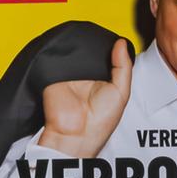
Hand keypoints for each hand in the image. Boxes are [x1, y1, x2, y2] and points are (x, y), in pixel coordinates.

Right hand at [39, 38, 132, 158]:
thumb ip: (123, 67)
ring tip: (89, 50)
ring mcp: (69, 74)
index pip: (107, 57)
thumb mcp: (121, 92)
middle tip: (103, 45)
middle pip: (91, 52)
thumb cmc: (100, 122)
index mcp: (102, 80)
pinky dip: (64, 53)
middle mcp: (86, 76)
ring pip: (75, 52)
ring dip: (80, 49)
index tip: (118, 42)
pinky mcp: (53, 74)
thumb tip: (121, 43)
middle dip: (96, 46)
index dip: (112, 49)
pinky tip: (73, 55)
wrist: (76, 135)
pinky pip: (58, 58)